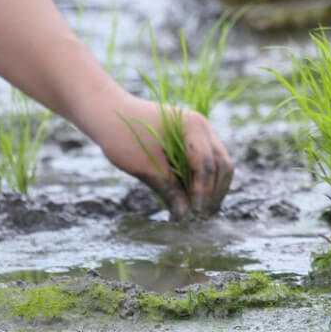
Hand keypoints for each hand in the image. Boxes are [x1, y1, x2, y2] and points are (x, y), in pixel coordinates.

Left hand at [86, 93, 234, 220]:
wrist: (109, 113)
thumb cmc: (122, 136)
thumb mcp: (144, 166)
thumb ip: (168, 190)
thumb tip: (185, 216)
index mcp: (192, 126)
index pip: (205, 165)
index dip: (202, 192)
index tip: (193, 215)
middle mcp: (203, 126)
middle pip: (222, 164)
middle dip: (214, 193)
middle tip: (201, 217)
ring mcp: (201, 132)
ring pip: (220, 164)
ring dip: (214, 189)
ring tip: (200, 212)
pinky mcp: (195, 139)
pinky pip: (209, 162)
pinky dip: (206, 181)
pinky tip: (194, 199)